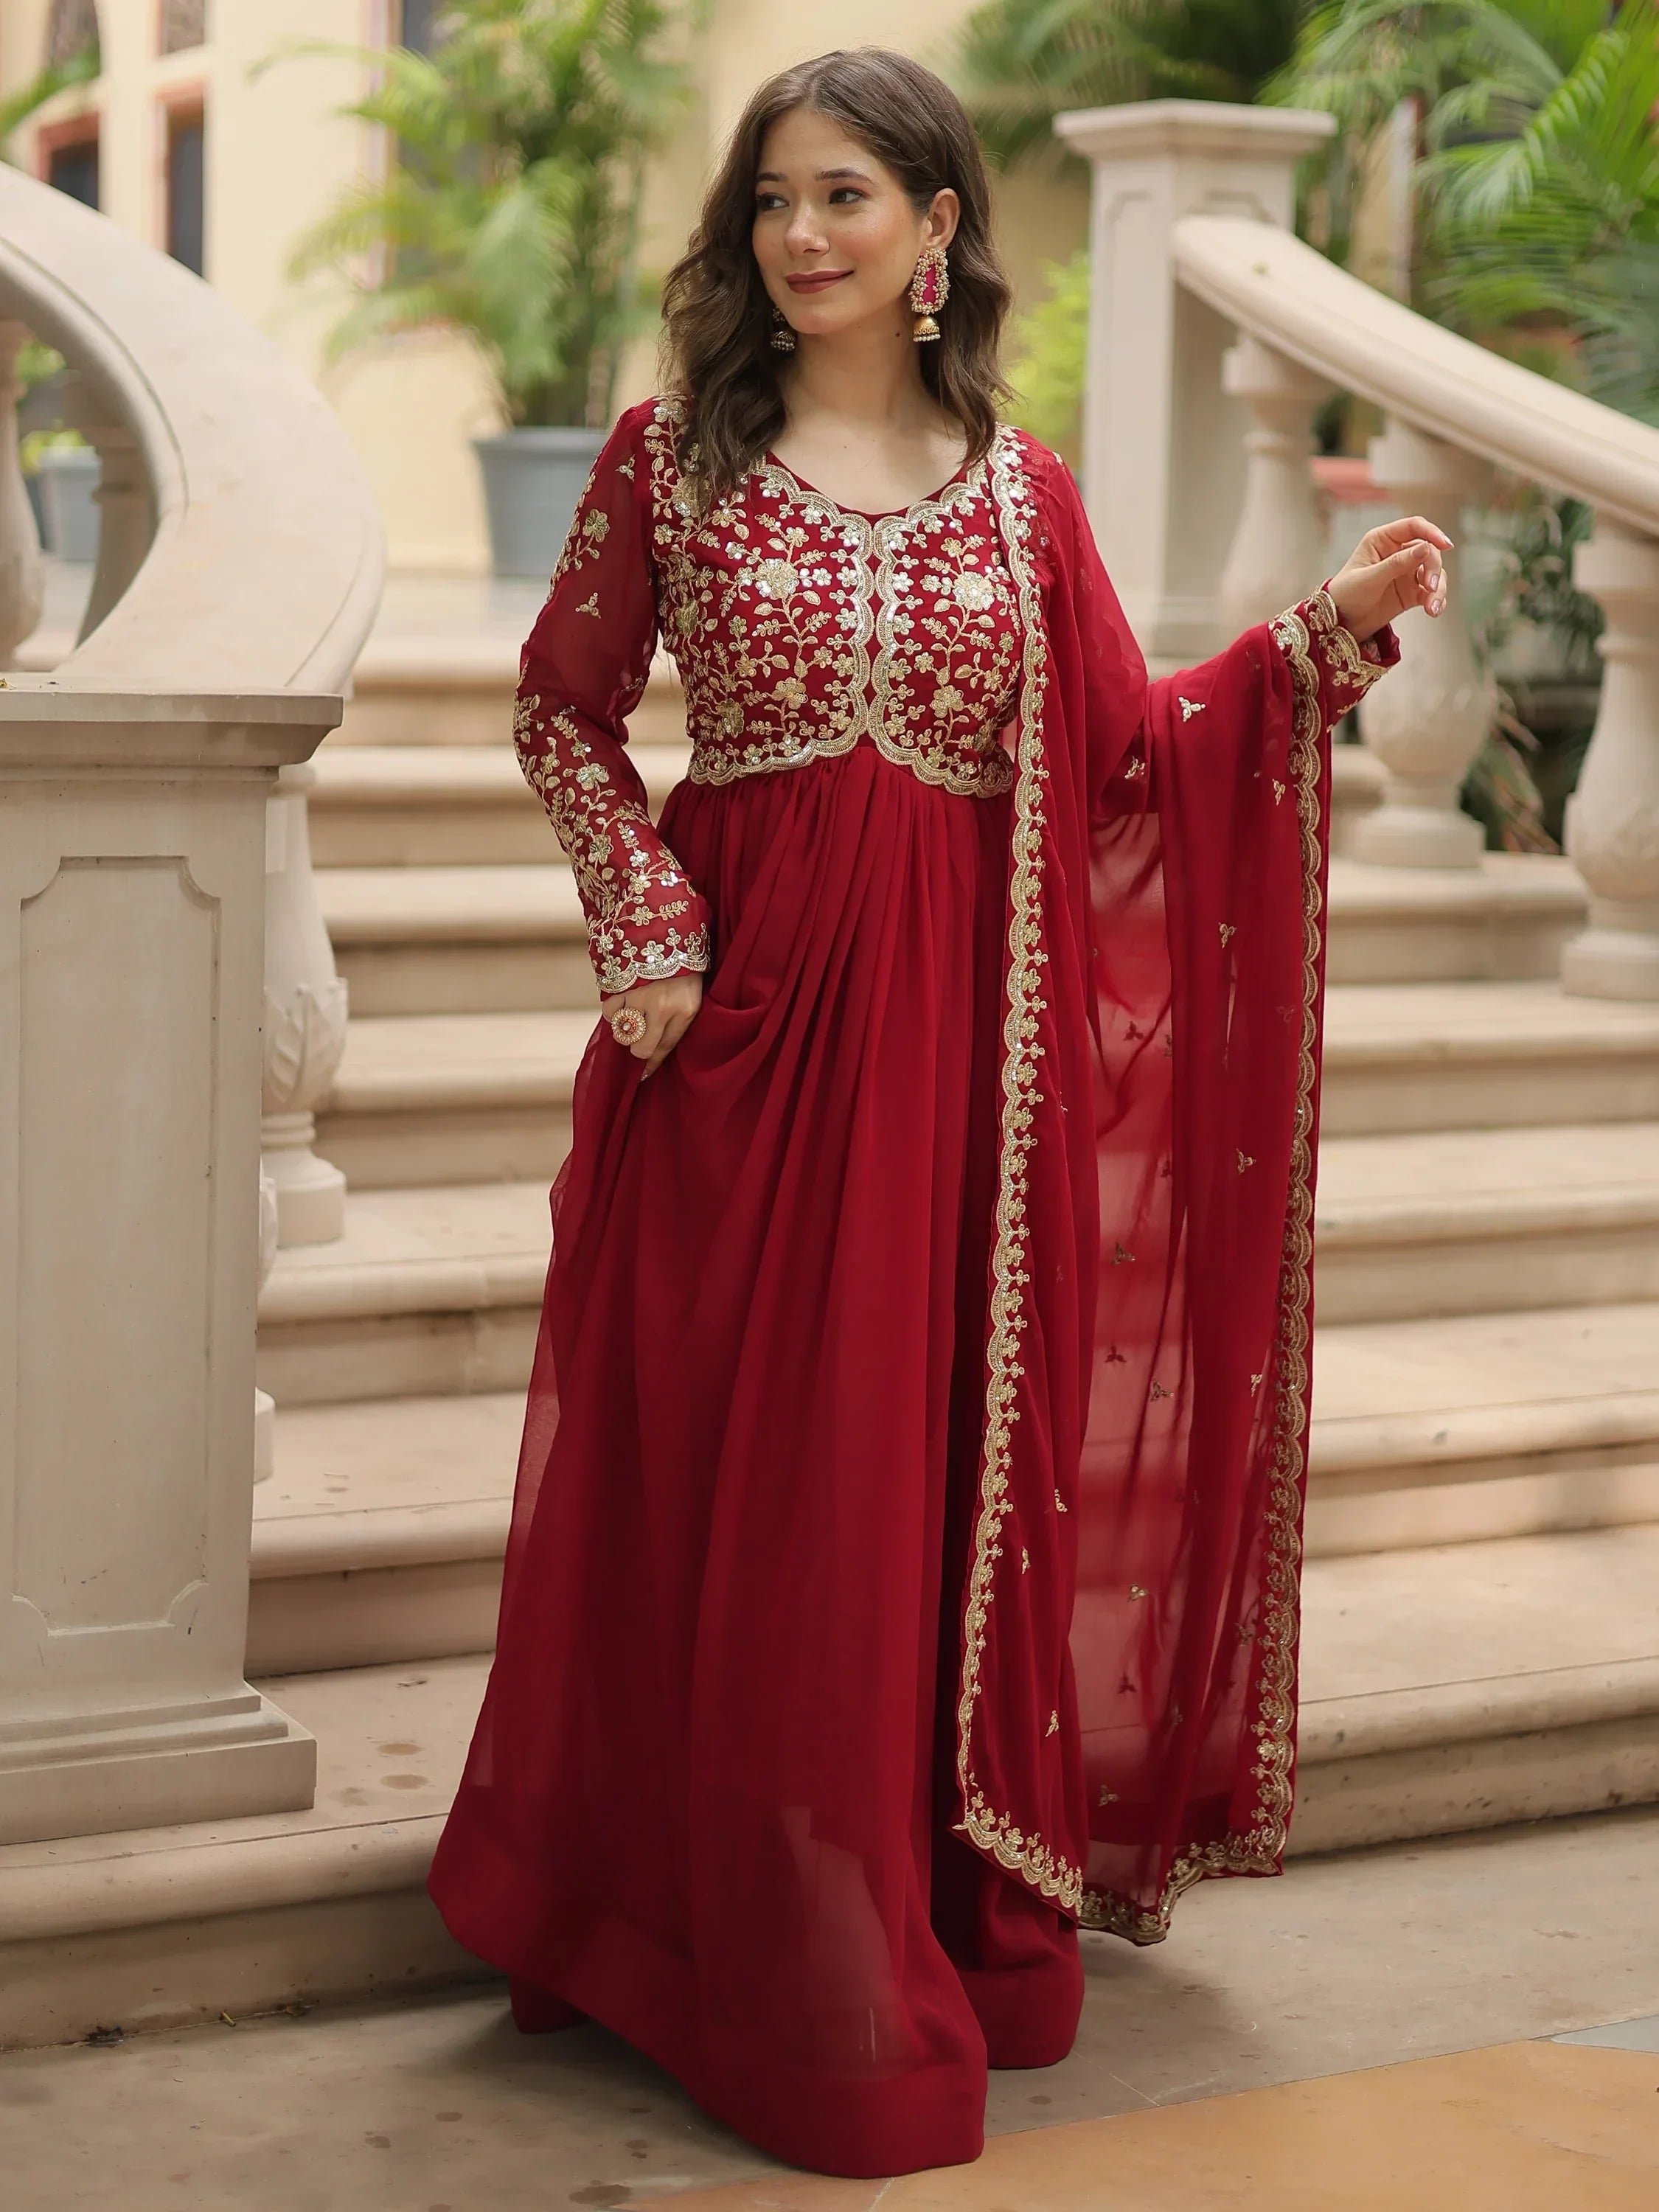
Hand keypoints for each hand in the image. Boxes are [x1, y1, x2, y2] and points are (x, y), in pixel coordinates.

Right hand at [600, 971, 702, 1076]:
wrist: (668, 927)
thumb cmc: (683, 965)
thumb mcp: (691, 993)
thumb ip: (677, 1018)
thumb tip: (653, 1047)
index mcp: (686, 1010)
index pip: (666, 1047)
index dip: (653, 1063)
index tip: (644, 1073)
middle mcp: (664, 1007)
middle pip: (641, 1048)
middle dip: (637, 1047)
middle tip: (637, 1036)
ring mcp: (641, 996)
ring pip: (623, 1032)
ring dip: (623, 1027)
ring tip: (630, 1014)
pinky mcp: (623, 985)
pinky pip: (609, 1012)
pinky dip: (612, 1010)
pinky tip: (620, 1001)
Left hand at [1327, 515, 1453, 642]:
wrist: (1338, 624)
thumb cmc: (1346, 595)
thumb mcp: (1369, 578)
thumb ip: (1397, 563)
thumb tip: (1425, 547)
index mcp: (1382, 540)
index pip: (1414, 527)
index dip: (1432, 533)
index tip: (1446, 545)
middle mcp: (1397, 553)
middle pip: (1428, 551)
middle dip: (1433, 568)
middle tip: (1430, 586)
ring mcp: (1405, 573)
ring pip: (1433, 572)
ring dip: (1438, 588)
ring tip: (1432, 606)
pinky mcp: (1410, 592)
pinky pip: (1430, 592)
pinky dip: (1435, 600)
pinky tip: (1433, 611)